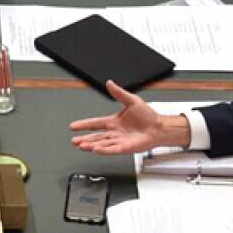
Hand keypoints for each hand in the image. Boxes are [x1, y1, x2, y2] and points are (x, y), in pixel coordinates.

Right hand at [69, 80, 188, 154]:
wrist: (159, 127)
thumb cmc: (147, 116)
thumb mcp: (132, 100)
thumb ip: (119, 93)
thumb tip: (110, 83)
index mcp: (113, 121)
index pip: (95, 123)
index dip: (84, 124)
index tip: (73, 126)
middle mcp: (114, 132)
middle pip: (95, 136)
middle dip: (84, 139)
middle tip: (74, 141)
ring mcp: (119, 141)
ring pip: (101, 144)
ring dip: (91, 145)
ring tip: (82, 146)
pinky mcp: (125, 147)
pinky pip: (112, 149)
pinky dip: (104, 150)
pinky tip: (96, 149)